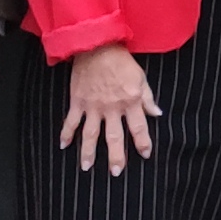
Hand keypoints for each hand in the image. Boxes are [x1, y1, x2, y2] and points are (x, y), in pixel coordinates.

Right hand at [59, 45, 159, 174]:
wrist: (97, 46)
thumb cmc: (121, 62)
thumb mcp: (141, 78)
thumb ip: (147, 98)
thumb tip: (157, 114)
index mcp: (130, 101)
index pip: (138, 127)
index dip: (143, 142)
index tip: (145, 155)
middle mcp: (112, 108)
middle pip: (114, 137)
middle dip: (116, 156)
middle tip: (116, 172)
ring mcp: (93, 106)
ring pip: (91, 134)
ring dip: (88, 152)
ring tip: (86, 167)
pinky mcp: (78, 102)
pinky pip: (71, 121)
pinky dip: (66, 133)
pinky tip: (63, 146)